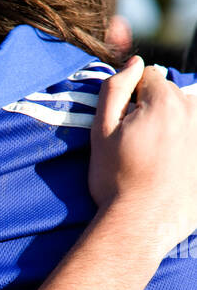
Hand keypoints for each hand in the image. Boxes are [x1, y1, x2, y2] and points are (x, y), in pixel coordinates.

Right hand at [89, 55, 196, 255]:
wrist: (139, 226)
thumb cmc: (116, 180)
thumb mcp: (101, 132)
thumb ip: (114, 89)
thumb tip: (133, 63)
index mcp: (165, 102)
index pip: (148, 78)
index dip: (130, 100)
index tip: (123, 127)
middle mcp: (193, 113)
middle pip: (169, 97)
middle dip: (153, 112)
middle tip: (136, 147)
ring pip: (185, 118)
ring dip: (171, 129)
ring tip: (154, 161)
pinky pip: (192, 143)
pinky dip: (183, 151)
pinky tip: (168, 172)